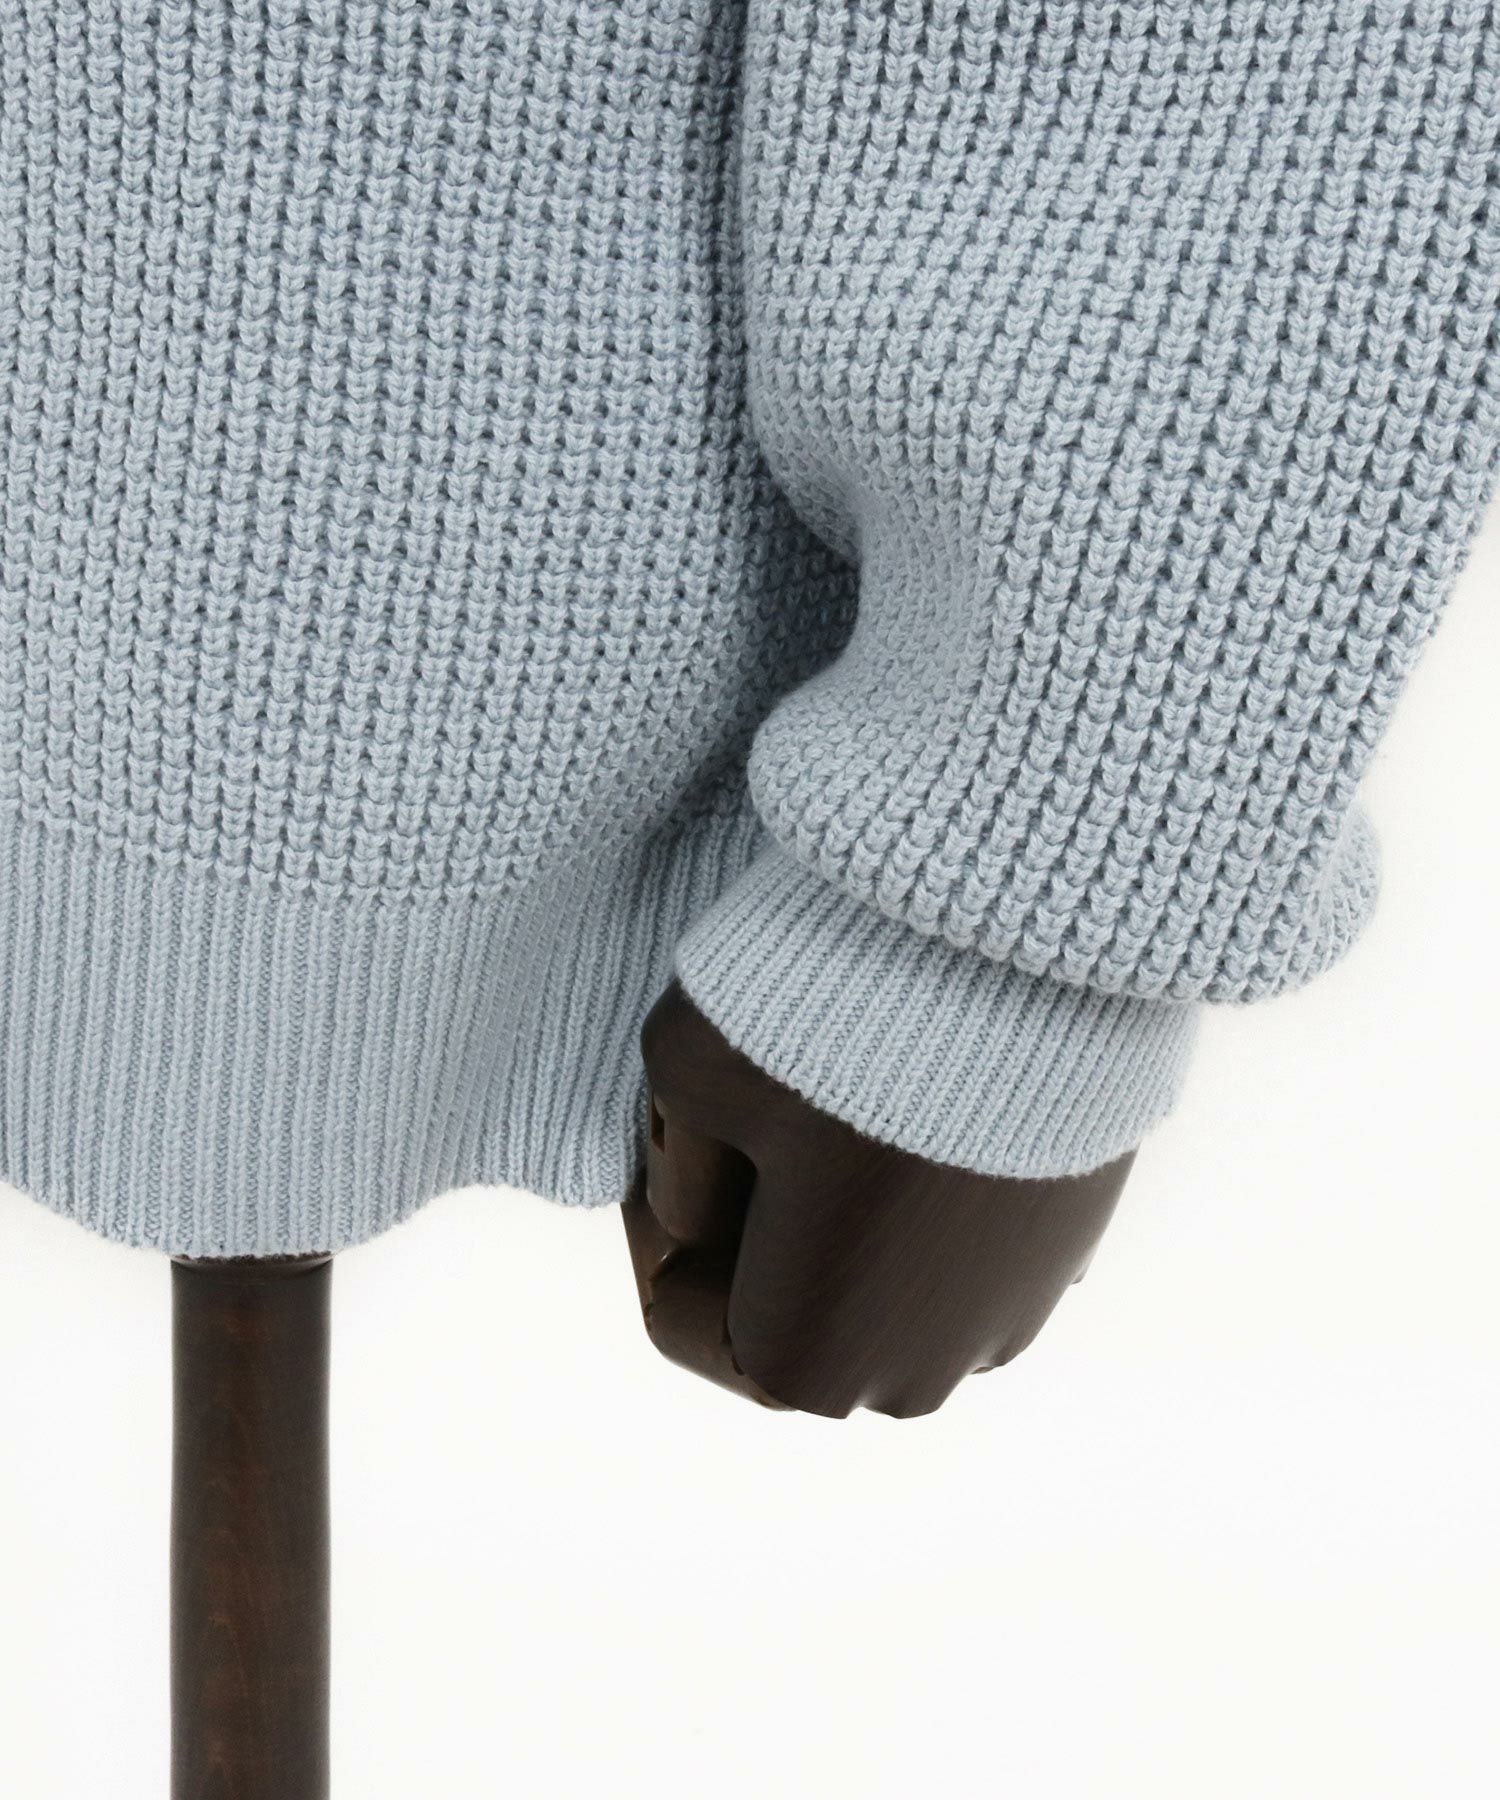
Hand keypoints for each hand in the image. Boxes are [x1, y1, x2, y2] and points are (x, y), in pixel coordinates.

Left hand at [625, 981, 1132, 1418]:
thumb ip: (672, 1168)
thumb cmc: (835, 1015)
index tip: (670, 1129)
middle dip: (751, 1224)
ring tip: (829, 1082)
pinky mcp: (1071, 1241)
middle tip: (744, 1106)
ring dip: (843, 1202)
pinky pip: (961, 1229)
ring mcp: (1009, 1311)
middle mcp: (917, 1371)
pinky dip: (922, 1174)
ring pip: (877, 1268)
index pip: (677, 1309)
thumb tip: (696, 1214)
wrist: (1025, 942)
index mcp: (806, 1359)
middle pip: (789, 1299)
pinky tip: (911, 1079)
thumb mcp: (686, 1069)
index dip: (653, 1218)